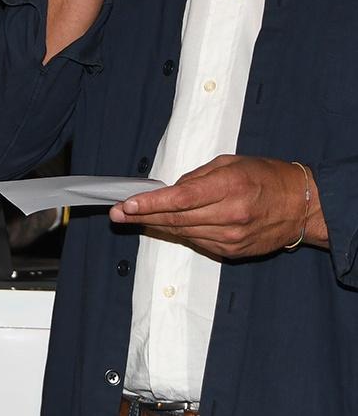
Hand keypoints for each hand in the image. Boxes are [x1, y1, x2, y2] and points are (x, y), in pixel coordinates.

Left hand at [108, 154, 327, 257]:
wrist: (299, 206)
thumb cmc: (265, 177)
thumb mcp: (231, 163)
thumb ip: (198, 177)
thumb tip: (170, 189)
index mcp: (229, 187)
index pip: (181, 199)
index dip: (151, 203)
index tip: (128, 204)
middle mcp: (229, 216)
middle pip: (176, 219)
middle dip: (143, 216)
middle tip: (117, 214)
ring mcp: (231, 238)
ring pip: (183, 233)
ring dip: (156, 226)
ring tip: (131, 218)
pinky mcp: (232, 252)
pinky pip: (197, 242)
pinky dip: (178, 232)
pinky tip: (162, 225)